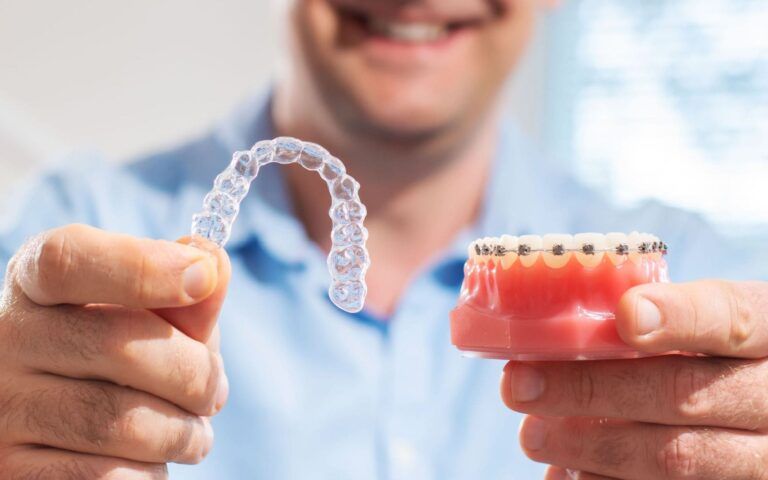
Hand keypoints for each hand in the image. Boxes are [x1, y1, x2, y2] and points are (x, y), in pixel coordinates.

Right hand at [0, 224, 230, 478]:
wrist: (74, 433)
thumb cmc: (127, 359)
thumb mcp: (156, 317)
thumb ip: (186, 295)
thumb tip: (212, 267)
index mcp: (35, 283)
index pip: (66, 260)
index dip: (139, 265)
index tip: (201, 278)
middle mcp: (5, 338)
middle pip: (117, 345)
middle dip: (194, 374)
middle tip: (214, 393)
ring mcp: (1, 408)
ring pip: (120, 422)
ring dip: (183, 433)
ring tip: (190, 432)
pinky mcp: (10, 473)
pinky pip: (108, 477)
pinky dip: (150, 472)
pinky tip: (148, 460)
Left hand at [501, 280, 767, 479]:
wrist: (758, 417)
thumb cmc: (715, 361)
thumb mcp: (710, 332)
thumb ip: (665, 324)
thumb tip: (564, 328)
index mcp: (767, 333)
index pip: (731, 318)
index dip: (680, 317)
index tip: (626, 316)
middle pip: (683, 394)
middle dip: (591, 389)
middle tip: (518, 384)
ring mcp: (763, 457)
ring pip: (677, 457)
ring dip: (592, 446)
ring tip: (532, 434)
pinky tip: (568, 472)